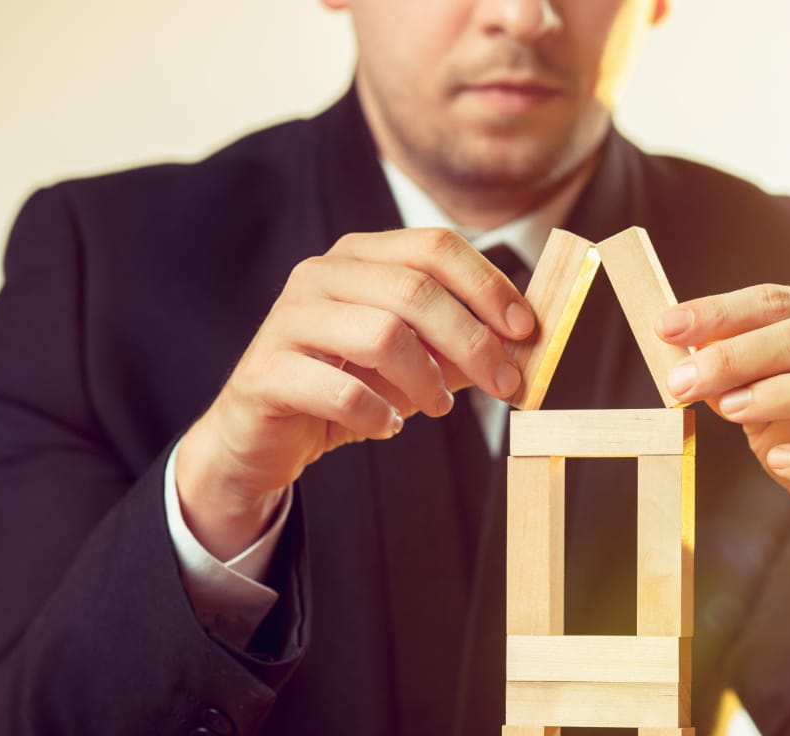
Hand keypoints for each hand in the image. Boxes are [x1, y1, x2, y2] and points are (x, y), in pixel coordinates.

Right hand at [176, 228, 535, 559]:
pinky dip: (378, 416)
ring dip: (426, 379)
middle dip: (472, 340)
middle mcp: (321, 276)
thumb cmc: (348, 387)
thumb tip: (526, 346)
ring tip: (438, 406)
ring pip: (382, 335)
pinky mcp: (268, 372)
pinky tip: (386, 426)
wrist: (263, 436)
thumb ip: (464, 347)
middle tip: (504, 383)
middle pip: (415, 290)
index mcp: (359, 257)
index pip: (434, 246)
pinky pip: (343, 391)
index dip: (488, 285)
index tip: (526, 328)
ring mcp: (289, 320)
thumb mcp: (416, 362)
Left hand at [656, 285, 789, 640]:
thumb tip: (683, 358)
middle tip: (682, 380)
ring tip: (729, 409)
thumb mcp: (765, 407)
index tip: (666, 326)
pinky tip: (780, 461)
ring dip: (778, 393)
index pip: (780, 303)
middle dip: (736, 354)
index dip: (721, 312)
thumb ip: (732, 380)